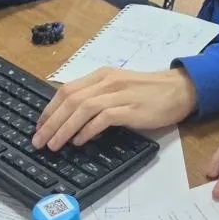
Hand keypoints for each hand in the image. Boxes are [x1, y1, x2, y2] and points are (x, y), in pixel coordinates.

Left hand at [32, 68, 196, 150]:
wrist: (180, 89)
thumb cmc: (148, 92)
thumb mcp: (118, 87)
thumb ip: (97, 96)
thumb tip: (71, 116)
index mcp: (102, 75)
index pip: (67, 89)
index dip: (50, 109)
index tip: (39, 126)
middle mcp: (107, 81)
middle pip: (70, 99)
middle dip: (51, 122)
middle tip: (38, 141)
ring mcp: (119, 93)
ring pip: (83, 108)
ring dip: (64, 128)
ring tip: (54, 145)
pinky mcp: (131, 108)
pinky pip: (103, 118)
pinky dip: (87, 130)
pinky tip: (79, 141)